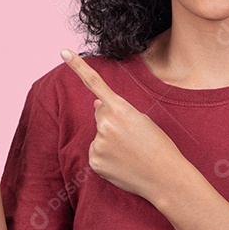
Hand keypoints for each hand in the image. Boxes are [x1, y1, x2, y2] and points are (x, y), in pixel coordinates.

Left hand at [60, 48, 184, 201]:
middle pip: (100, 115)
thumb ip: (116, 110)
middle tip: (134, 138)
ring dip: (111, 141)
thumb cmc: (158, 147)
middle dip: (112, 122)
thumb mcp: (142, 120)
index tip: (63, 51)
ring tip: (131, 153)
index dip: (78, 66)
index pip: (95, 83)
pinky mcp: (95, 162)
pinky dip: (107, 157)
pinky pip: (96, 152)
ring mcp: (98, 144)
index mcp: (120, 109)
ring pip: (99, 135)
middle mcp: (105, 124)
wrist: (165, 178)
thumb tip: (95, 104)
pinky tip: (123, 163)